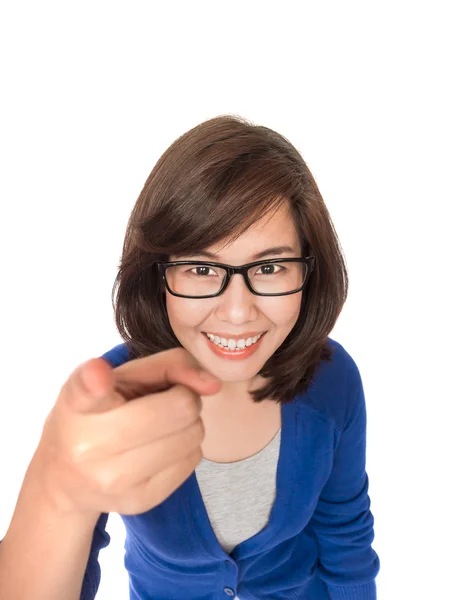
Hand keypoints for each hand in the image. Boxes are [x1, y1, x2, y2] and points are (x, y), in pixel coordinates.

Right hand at [32, 347, 220, 516]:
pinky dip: (186, 448)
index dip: (95, 379)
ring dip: (188, 424)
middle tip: (164, 403)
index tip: (97, 374)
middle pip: (180, 409)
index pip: (86, 388)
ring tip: (161, 425)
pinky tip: (161, 447)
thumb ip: (171, 365)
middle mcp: (89, 445)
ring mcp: (114, 480)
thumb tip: (213, 384)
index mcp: (79, 403)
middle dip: (184, 399)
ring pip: (193, 435)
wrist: (67, 477)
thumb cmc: (102, 412)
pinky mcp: (139, 502)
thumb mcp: (124, 376)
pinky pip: (193, 461)